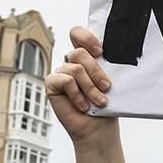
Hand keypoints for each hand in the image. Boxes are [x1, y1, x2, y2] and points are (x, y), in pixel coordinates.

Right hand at [46, 28, 119, 148]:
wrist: (98, 128)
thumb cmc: (106, 105)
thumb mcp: (109, 81)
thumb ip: (105, 65)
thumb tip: (110, 55)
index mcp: (86, 57)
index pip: (78, 34)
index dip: (87, 38)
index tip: (100, 51)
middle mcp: (71, 62)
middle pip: (79, 52)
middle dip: (96, 71)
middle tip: (106, 87)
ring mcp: (61, 72)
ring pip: (76, 68)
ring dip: (90, 88)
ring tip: (99, 102)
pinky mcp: (52, 84)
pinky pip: (65, 80)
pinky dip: (77, 95)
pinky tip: (83, 106)